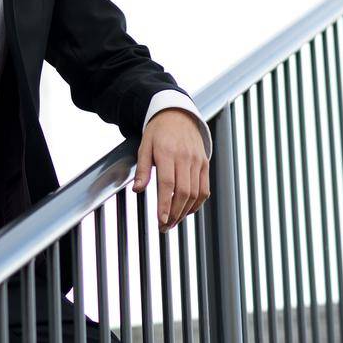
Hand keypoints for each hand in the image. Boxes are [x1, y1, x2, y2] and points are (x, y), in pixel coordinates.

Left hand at [132, 108, 210, 230]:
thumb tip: (137, 190)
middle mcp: (185, 158)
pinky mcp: (205, 164)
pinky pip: (204, 188)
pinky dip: (197, 203)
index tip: (161, 220)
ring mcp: (198, 161)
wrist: (178, 115)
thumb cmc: (158, 132)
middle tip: (164, 227)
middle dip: (174, 213)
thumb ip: (142, 169)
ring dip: (185, 211)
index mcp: (167, 153)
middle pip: (183, 192)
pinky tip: (186, 211)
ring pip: (196, 192)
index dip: (165, 204)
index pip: (167, 184)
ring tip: (173, 222)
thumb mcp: (144, 146)